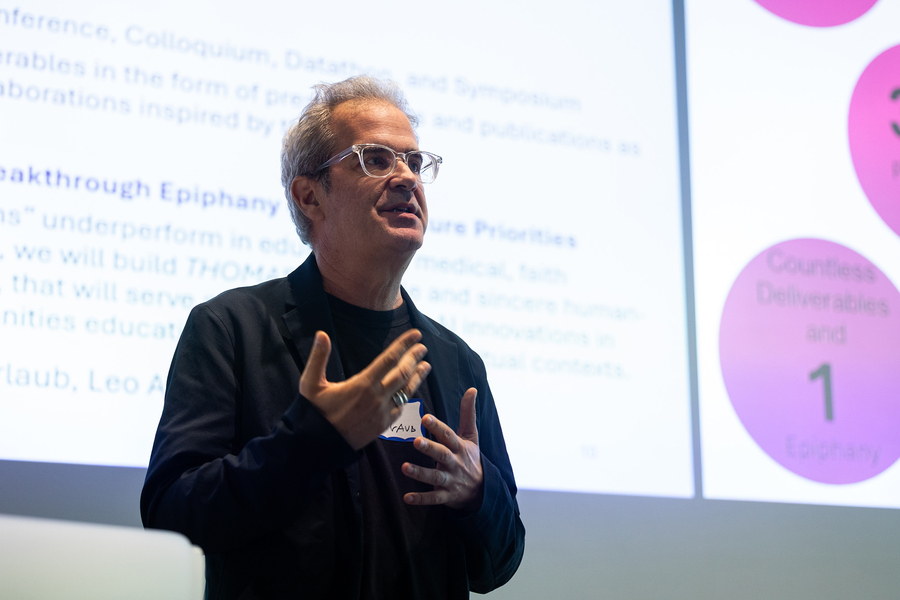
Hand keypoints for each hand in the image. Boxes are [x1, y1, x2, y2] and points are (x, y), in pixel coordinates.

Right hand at [299, 329, 430, 449]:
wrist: (319, 444)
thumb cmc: (314, 412)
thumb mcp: (311, 383)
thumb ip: (318, 357)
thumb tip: (321, 334)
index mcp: (362, 384)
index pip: (389, 359)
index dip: (404, 345)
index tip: (415, 335)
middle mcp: (376, 397)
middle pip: (403, 373)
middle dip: (414, 358)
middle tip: (423, 347)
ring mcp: (382, 412)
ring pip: (406, 391)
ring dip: (418, 376)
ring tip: (426, 365)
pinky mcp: (383, 425)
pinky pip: (401, 407)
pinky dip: (408, 395)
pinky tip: (411, 389)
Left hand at [402, 388, 483, 510]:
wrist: (482, 490)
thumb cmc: (471, 458)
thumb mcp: (472, 436)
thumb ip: (468, 413)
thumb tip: (471, 389)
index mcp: (459, 448)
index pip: (448, 435)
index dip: (438, 427)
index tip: (426, 418)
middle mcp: (455, 463)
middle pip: (442, 455)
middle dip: (430, 448)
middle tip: (416, 441)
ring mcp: (450, 481)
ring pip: (435, 477)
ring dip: (420, 473)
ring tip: (404, 467)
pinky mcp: (446, 496)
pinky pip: (433, 498)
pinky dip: (420, 499)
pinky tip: (406, 497)